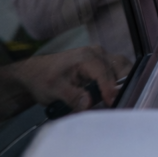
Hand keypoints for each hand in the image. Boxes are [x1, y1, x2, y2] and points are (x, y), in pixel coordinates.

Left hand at [13, 45, 130, 111]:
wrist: (34, 72)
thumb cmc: (43, 78)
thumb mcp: (54, 90)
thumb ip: (73, 97)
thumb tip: (89, 104)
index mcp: (86, 57)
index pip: (104, 73)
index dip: (110, 89)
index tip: (112, 104)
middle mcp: (97, 53)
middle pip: (119, 66)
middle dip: (123, 83)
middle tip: (120, 101)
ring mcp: (100, 55)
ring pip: (120, 66)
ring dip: (122, 81)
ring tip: (119, 97)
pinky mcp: (101, 61)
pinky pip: (115, 68)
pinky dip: (118, 80)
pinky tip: (114, 93)